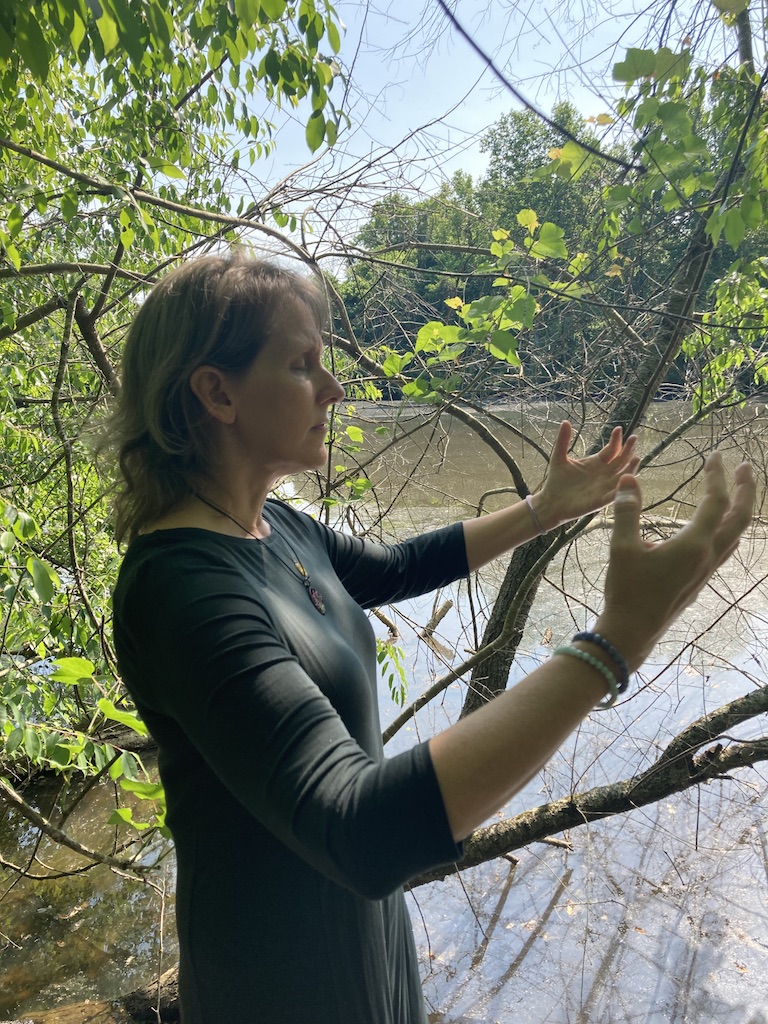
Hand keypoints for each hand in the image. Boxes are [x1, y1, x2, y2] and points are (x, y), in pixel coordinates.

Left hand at [533, 421, 639, 530]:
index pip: (611, 450)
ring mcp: (604, 487)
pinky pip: (614, 494)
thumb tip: (565, 422)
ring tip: (635, 457)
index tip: (618, 429)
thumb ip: (563, 441)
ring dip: (629, 468)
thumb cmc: (556, 481)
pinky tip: (626, 481)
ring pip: (622, 476)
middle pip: (620, 461)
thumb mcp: (559, 458)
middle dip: (627, 450)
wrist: (550, 502)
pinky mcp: (600, 500)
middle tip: (633, 438)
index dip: (616, 440)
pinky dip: (621, 488)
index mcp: (596, 463)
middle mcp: (604, 474)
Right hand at [595, 453, 754, 670]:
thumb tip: (629, 479)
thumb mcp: (622, 548)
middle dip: (747, 490)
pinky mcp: (699, 580)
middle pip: (740, 518)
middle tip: (746, 467)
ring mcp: (706, 571)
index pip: (714, 502)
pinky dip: (728, 529)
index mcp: (693, 545)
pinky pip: (725, 548)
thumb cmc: (626, 591)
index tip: (714, 456)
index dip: (716, 476)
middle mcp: (708, 557)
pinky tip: (715, 528)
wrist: (632, 632)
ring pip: (736, 535)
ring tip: (738, 493)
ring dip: (741, 510)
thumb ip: (627, 511)